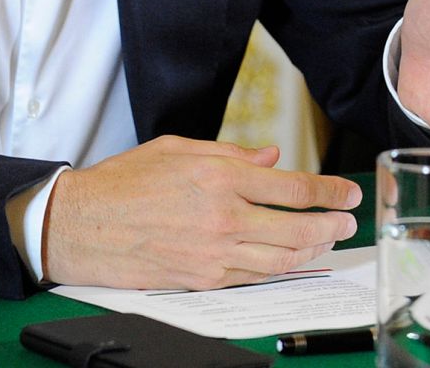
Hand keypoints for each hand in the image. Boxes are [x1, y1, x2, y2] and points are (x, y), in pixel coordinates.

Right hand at [41, 136, 360, 288]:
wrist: (80, 225)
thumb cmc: (124, 181)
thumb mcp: (179, 149)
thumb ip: (231, 154)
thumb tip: (271, 158)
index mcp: (220, 178)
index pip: (294, 188)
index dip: (330, 191)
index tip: (348, 193)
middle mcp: (223, 217)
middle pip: (298, 228)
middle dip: (332, 225)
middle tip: (347, 221)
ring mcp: (213, 254)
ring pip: (281, 259)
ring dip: (312, 250)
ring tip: (326, 240)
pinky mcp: (201, 280)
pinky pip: (252, 277)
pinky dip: (278, 269)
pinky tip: (290, 259)